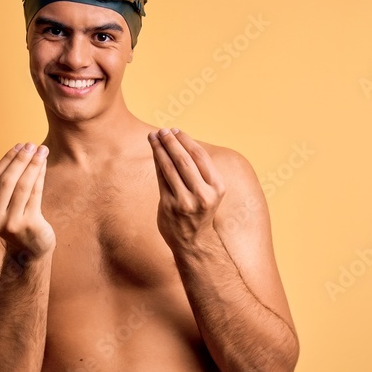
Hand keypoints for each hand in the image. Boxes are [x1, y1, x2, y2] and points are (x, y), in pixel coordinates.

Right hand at [0, 142, 54, 257]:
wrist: (31, 248)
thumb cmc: (18, 218)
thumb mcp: (5, 203)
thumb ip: (6, 182)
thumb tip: (21, 149)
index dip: (7, 159)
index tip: (19, 145)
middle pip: (7, 181)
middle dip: (20, 160)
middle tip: (31, 144)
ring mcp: (10, 223)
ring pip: (22, 186)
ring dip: (33, 165)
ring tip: (42, 150)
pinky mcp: (28, 225)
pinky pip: (35, 194)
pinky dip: (40, 176)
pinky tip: (44, 164)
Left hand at [148, 128, 225, 250]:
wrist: (194, 240)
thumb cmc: (200, 209)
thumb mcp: (209, 190)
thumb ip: (199, 170)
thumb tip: (179, 141)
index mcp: (217, 187)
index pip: (200, 156)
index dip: (186, 140)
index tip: (175, 130)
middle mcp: (203, 194)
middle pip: (183, 160)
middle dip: (170, 142)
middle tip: (162, 130)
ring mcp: (185, 201)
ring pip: (169, 168)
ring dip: (160, 149)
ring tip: (153, 137)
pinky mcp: (170, 206)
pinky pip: (161, 179)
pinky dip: (157, 163)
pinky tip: (154, 153)